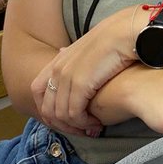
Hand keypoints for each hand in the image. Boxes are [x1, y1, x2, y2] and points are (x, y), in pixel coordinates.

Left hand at [31, 5, 144, 136]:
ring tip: (92, 127)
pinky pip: (74, 114)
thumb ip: (71, 56)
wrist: (125, 32)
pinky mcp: (80, 84)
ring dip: (76, 126)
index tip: (65, 119)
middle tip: (80, 130)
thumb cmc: (112, 41)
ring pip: (60, 114)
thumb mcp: (85, 48)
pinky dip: (84, 123)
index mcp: (57, 61)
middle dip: (62, 125)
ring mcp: (67, 77)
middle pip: (46, 108)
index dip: (47, 109)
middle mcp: (58, 70)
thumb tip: (60, 52)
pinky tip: (97, 123)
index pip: (37, 92)